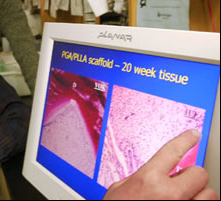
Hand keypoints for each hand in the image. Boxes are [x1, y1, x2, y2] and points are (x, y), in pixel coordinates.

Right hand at [104, 129, 218, 199]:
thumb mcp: (118, 190)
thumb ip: (136, 179)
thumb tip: (148, 175)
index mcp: (147, 179)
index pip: (172, 151)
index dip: (185, 139)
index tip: (193, 135)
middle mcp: (168, 194)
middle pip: (199, 173)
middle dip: (192, 177)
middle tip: (183, 182)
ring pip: (210, 195)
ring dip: (200, 196)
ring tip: (187, 199)